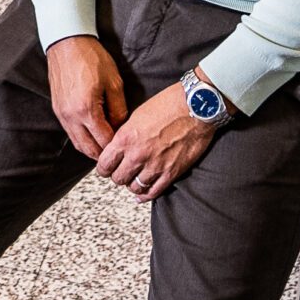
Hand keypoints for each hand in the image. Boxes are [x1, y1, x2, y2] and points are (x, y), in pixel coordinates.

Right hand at [44, 35, 127, 159]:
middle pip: (88, 149)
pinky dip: (82, 139)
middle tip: (117, 155)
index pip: (104, 141)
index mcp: (86, 109)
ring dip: (91, 149)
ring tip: (106, 148)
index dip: (117, 147)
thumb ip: (119, 109)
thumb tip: (121, 126)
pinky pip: (70, 133)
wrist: (67, 42)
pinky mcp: (58, 110)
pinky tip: (93, 135)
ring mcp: (62, 114)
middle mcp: (71, 116)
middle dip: (104, 155)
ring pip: (77, 144)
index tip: (126, 148)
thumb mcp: (114, 82)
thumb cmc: (90, 58)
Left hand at [93, 81, 220, 202]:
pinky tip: (143, 194)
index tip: (105, 167)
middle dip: (117, 176)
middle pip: (118, 178)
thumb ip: (126, 134)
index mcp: (126, 138)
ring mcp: (155, 166)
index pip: (104, 164)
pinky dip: (146, 195)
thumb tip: (118, 147)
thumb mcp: (137, 115)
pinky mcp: (171, 173)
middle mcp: (138, 155)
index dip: (103, 167)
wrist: (196, 107)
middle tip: (121, 172)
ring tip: (134, 179)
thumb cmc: (169, 104)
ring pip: (134, 187)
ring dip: (132, 184)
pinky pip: (154, 192)